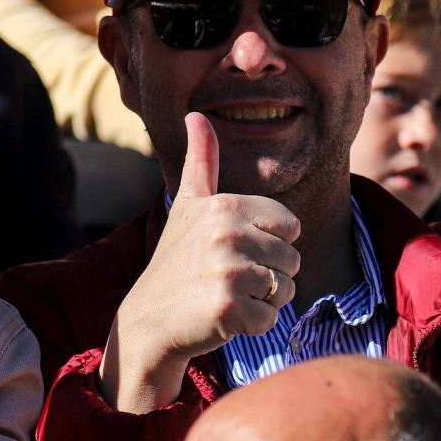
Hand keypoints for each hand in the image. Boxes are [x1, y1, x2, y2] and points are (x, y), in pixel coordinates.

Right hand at [100, 114, 302, 412]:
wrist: (148, 321)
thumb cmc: (176, 261)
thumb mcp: (188, 205)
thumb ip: (200, 160)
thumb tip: (196, 115)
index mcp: (225, 206)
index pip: (290, 227)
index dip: (269, 245)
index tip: (235, 251)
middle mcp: (227, 234)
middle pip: (292, 260)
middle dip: (269, 277)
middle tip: (227, 280)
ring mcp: (227, 271)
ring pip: (285, 291)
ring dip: (262, 302)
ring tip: (226, 297)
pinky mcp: (229, 309)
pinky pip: (271, 320)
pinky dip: (252, 326)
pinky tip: (223, 320)